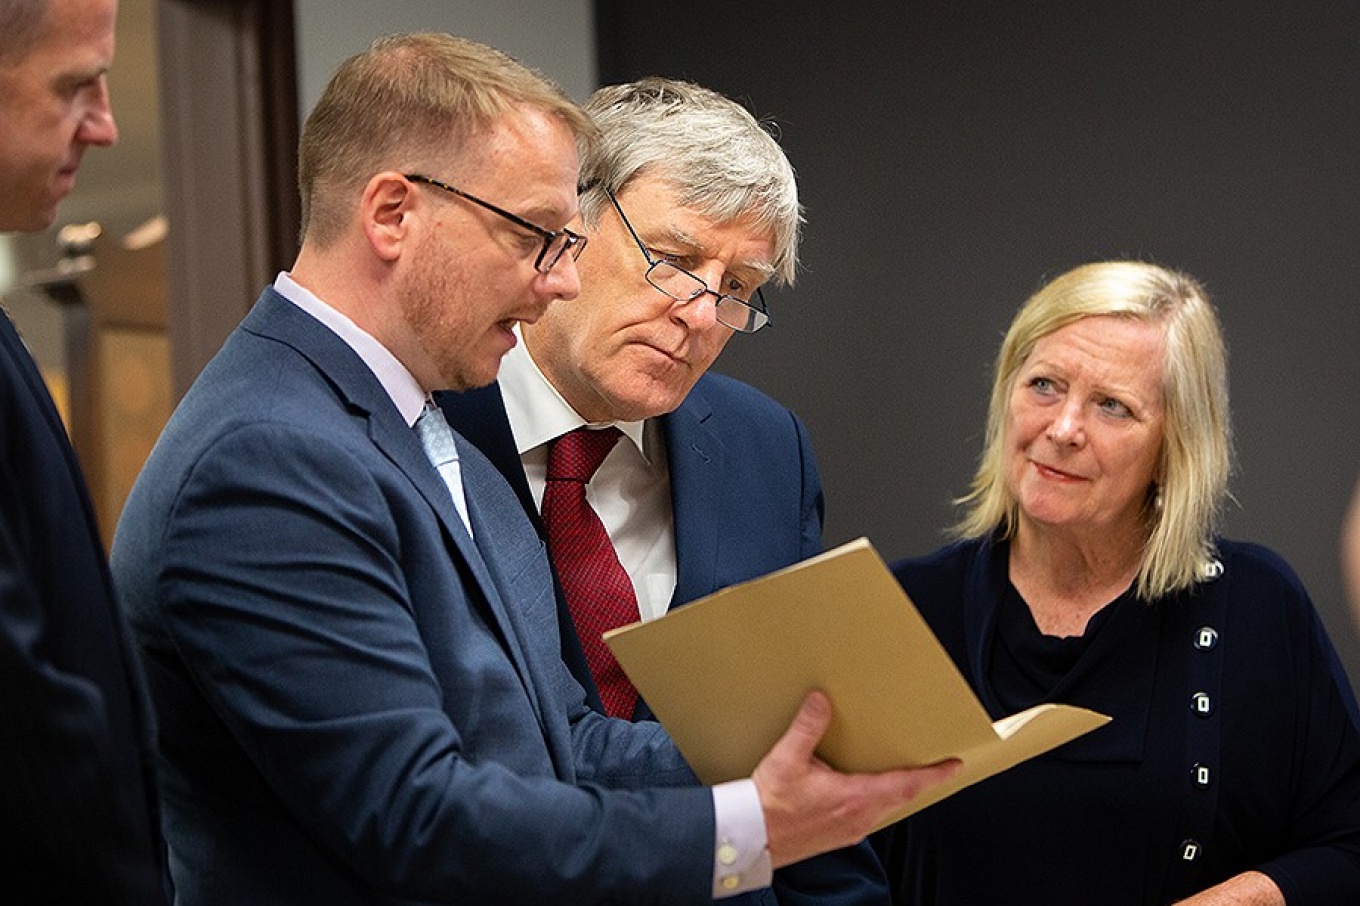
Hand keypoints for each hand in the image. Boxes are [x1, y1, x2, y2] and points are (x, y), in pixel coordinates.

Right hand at [752, 690, 959, 867]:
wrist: (750, 836)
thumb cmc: (768, 806)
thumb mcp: (787, 759)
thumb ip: (808, 727)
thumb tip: (822, 701)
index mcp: (853, 798)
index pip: (905, 785)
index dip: (933, 775)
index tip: (953, 765)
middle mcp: (858, 818)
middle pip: (901, 797)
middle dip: (919, 781)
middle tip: (933, 766)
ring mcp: (849, 830)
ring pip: (885, 808)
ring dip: (897, 791)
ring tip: (901, 773)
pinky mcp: (838, 834)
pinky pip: (869, 816)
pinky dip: (877, 800)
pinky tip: (863, 790)